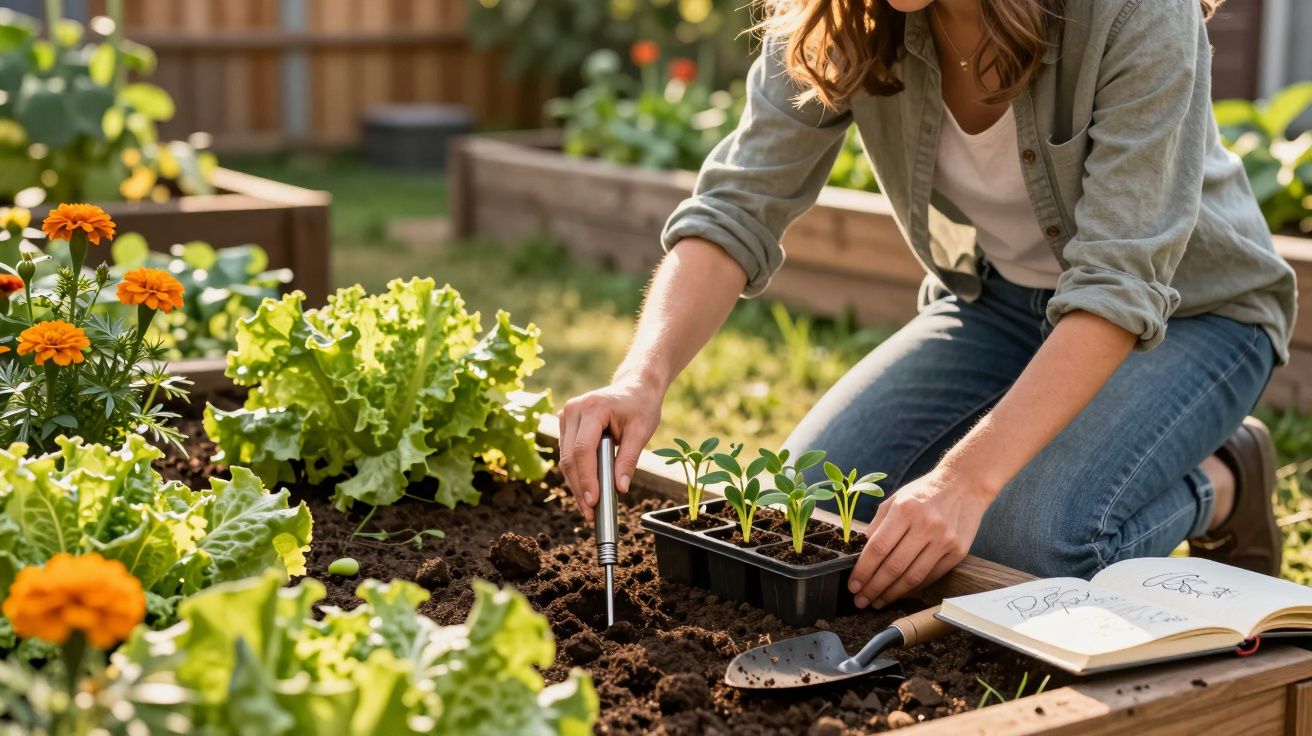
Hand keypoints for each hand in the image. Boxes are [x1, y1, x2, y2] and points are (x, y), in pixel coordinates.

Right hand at [558, 379, 663, 522]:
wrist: (635, 386)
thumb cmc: (640, 406)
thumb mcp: (641, 432)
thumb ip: (629, 460)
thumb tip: (619, 489)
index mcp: (593, 407)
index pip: (583, 449)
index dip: (587, 477)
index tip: (593, 501)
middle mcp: (573, 410)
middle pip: (570, 457)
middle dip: (580, 487)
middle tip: (591, 513)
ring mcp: (566, 416)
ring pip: (565, 459)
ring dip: (576, 484)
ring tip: (590, 508)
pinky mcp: (566, 425)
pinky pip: (568, 455)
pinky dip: (577, 475)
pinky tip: (586, 492)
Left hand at [847, 469, 993, 607]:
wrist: (964, 485)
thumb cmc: (924, 492)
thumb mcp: (896, 499)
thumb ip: (877, 525)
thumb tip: (861, 555)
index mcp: (905, 509)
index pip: (878, 548)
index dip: (863, 570)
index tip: (853, 585)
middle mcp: (926, 525)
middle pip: (894, 566)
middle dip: (874, 588)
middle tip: (861, 600)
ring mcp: (944, 540)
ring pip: (913, 577)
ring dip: (892, 594)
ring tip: (877, 602)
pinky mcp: (958, 552)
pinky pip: (931, 577)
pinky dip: (913, 588)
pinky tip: (900, 593)